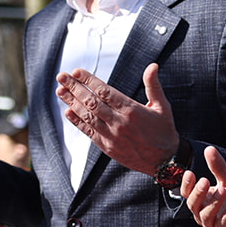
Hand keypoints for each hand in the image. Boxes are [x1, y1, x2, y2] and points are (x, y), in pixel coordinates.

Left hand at [56, 62, 178, 174]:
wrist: (165, 161)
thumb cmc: (164, 130)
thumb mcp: (162, 106)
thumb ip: (153, 85)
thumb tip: (153, 65)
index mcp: (132, 110)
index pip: (105, 91)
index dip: (89, 80)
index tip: (77, 72)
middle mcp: (119, 122)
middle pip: (91, 102)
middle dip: (74, 87)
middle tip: (61, 76)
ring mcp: (112, 136)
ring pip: (87, 116)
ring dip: (71, 102)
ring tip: (60, 90)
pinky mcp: (108, 147)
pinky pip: (88, 132)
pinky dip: (77, 121)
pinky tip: (68, 111)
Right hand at [183, 146, 225, 226]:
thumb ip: (218, 168)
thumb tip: (209, 148)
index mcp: (201, 202)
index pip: (187, 194)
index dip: (186, 185)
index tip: (190, 172)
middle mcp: (203, 215)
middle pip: (193, 205)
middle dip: (198, 193)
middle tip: (204, 180)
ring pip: (206, 216)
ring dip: (213, 203)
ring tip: (223, 190)